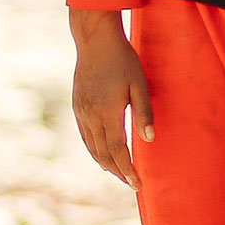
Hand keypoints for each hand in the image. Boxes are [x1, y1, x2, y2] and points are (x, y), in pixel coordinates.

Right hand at [70, 9, 153, 188]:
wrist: (95, 41)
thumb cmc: (122, 60)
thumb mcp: (139, 84)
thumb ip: (143, 113)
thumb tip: (148, 140)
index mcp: (107, 112)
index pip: (117, 151)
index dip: (127, 170)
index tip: (137, 184)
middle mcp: (90, 116)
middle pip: (102, 154)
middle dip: (117, 171)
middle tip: (130, 183)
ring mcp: (80, 111)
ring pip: (91, 147)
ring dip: (104, 163)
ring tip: (119, 173)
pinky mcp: (77, 106)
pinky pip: (84, 136)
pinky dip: (93, 149)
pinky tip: (102, 154)